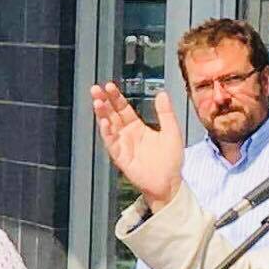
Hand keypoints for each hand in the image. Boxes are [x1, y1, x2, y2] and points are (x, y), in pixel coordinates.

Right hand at [90, 83, 184, 209]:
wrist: (170, 183)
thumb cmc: (171, 160)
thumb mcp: (172, 131)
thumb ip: (166, 113)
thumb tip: (162, 94)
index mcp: (138, 127)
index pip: (123, 108)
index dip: (116, 97)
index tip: (109, 86)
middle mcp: (127, 135)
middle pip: (112, 115)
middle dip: (103, 102)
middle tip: (96, 89)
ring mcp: (123, 146)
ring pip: (109, 127)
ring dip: (102, 114)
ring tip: (97, 102)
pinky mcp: (121, 158)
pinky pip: (111, 143)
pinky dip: (107, 133)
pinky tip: (104, 122)